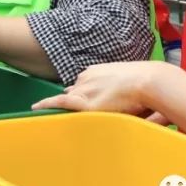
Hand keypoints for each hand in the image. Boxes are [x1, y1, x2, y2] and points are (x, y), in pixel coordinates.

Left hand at [32, 60, 166, 114]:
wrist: (149, 81)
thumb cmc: (149, 84)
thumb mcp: (132, 85)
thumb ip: (124, 92)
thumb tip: (130, 104)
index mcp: (97, 72)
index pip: (83, 83)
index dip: (80, 92)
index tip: (76, 97)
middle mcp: (87, 78)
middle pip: (73, 91)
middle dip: (72, 99)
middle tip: (70, 110)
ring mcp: (85, 89)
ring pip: (67, 98)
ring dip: (62, 105)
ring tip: (50, 113)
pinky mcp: (84, 103)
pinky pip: (59, 103)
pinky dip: (47, 105)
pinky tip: (36, 110)